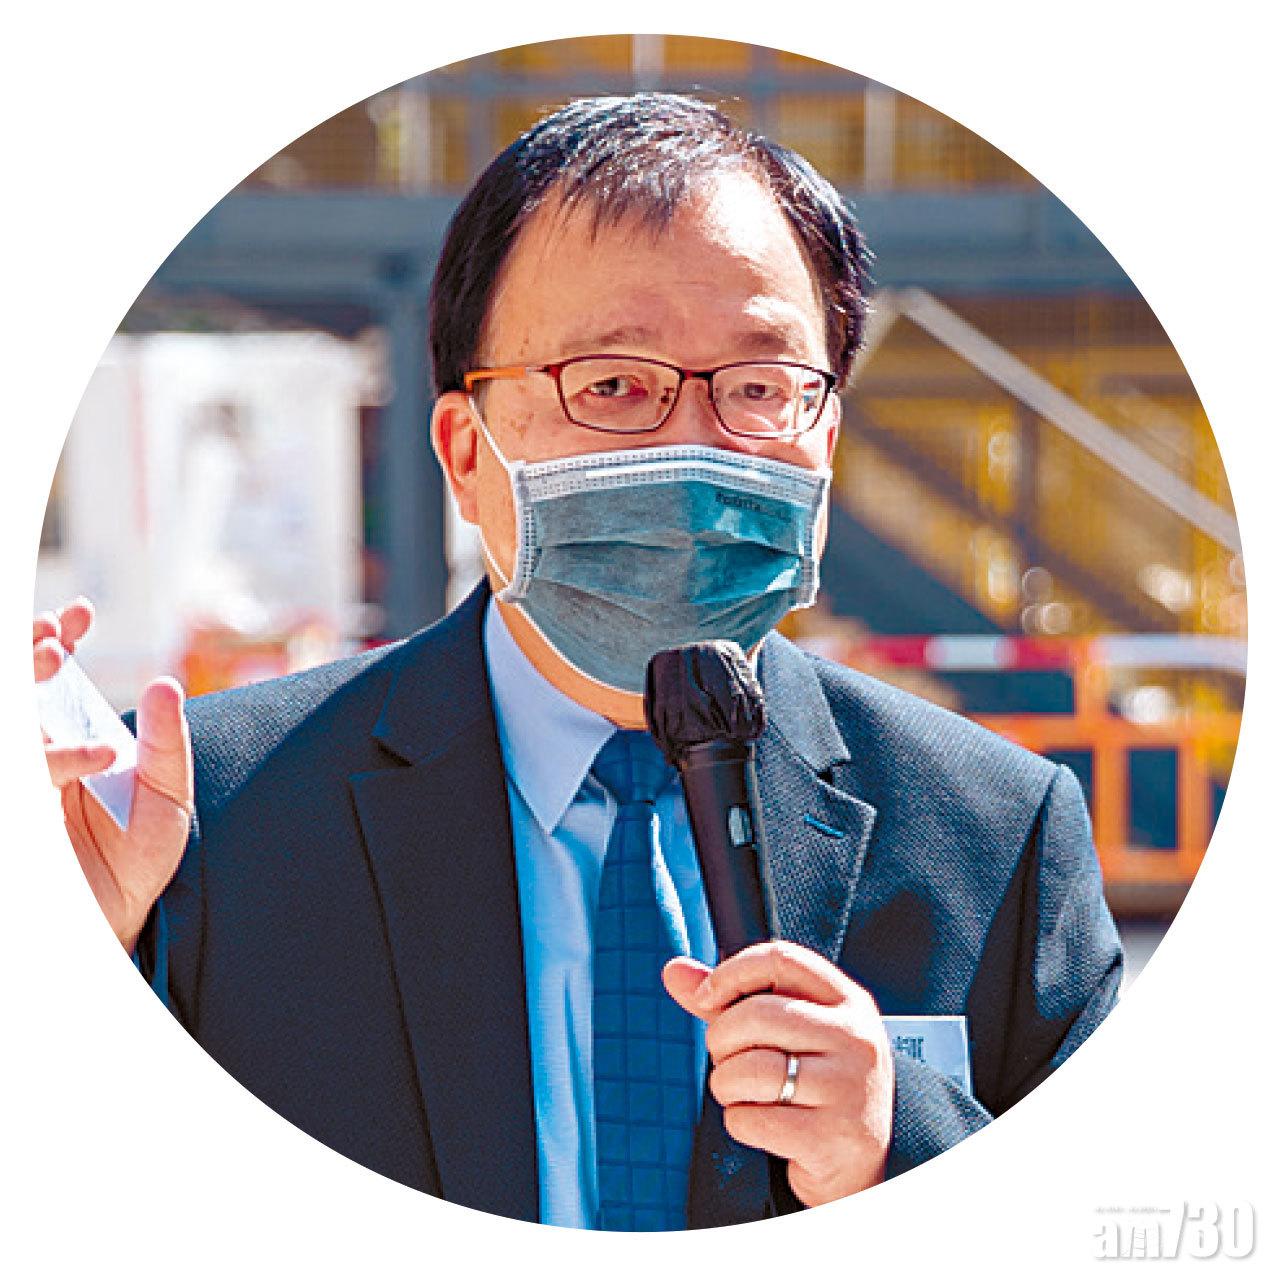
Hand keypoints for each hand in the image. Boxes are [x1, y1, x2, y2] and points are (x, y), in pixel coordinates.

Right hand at [35, 599, 192, 953]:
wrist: (120, 919)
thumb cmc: (141, 858)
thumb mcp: (167, 796)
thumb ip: (168, 743)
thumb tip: (165, 682)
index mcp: (70, 737)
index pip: (51, 677)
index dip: (56, 639)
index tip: (79, 615)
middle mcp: (37, 752)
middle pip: (18, 689)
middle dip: (28, 654)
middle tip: (54, 639)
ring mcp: (24, 783)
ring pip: (11, 723)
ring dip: (25, 686)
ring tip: (55, 660)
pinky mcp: (21, 816)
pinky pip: (24, 773)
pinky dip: (53, 756)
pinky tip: (97, 754)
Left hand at [663, 940, 892, 1207]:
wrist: (858, 1165)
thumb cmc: (813, 1088)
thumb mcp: (783, 1034)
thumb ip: (730, 999)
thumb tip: (674, 970)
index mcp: (848, 1001)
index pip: (780, 959)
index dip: (730, 974)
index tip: (706, 998)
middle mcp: (856, 1038)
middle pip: (756, 1014)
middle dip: (722, 1040)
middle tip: (728, 1060)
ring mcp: (850, 1088)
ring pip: (750, 1069)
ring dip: (727, 1085)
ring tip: (743, 1095)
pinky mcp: (833, 1138)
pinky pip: (753, 1120)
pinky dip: (740, 1124)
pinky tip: (763, 1127)